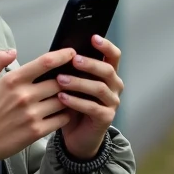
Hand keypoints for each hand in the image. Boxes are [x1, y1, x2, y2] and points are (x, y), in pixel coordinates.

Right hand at [0, 48, 76, 164]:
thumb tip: (12, 52)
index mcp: (13, 80)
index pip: (45, 62)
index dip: (63, 55)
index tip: (71, 54)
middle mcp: (25, 96)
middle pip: (59, 81)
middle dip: (68, 78)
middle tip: (73, 77)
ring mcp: (32, 115)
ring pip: (63, 100)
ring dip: (69, 96)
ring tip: (71, 95)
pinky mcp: (36, 132)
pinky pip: (61, 119)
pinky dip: (66, 114)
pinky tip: (64, 112)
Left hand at [54, 35, 123, 158]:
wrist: (77, 135)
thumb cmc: (73, 104)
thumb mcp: (72, 83)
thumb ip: (71, 69)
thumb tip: (58, 51)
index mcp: (108, 74)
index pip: (113, 55)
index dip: (105, 45)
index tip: (93, 37)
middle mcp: (114, 86)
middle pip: (107, 70)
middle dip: (90, 64)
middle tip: (73, 59)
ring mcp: (112, 103)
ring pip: (100, 88)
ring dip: (79, 82)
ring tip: (60, 79)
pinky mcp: (106, 118)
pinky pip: (92, 107)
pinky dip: (76, 101)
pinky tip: (62, 98)